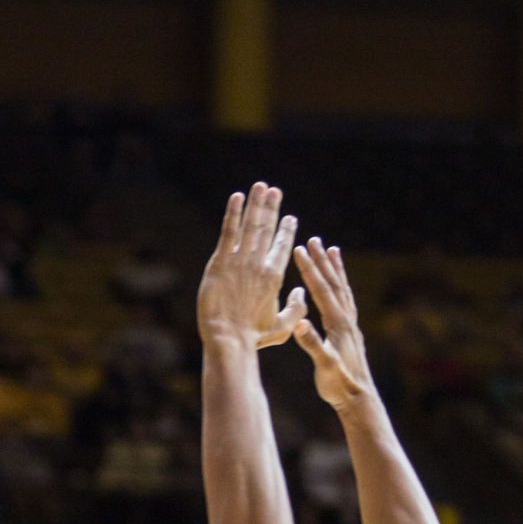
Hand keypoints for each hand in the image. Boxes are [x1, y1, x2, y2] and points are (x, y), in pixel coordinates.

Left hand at [197, 184, 304, 349]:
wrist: (227, 337)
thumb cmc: (254, 337)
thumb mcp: (282, 327)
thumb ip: (296, 309)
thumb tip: (302, 291)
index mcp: (274, 276)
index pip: (283, 246)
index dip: (286, 229)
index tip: (290, 217)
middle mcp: (259, 263)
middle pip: (267, 229)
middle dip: (272, 208)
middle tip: (275, 191)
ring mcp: (239, 260)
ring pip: (250, 225)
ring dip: (256, 203)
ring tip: (260, 186)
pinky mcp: (220, 261)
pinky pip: (228, 231)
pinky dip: (233, 212)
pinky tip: (237, 197)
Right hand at [291, 237, 374, 412]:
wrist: (359, 399)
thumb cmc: (339, 385)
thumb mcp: (323, 366)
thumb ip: (312, 345)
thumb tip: (299, 325)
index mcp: (338, 324)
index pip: (321, 290)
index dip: (310, 269)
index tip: (299, 249)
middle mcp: (347, 319)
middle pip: (334, 283)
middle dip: (322, 261)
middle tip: (313, 239)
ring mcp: (351, 325)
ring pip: (343, 289)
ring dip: (335, 268)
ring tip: (332, 249)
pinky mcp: (350, 332)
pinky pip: (346, 302)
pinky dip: (341, 287)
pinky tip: (338, 284)